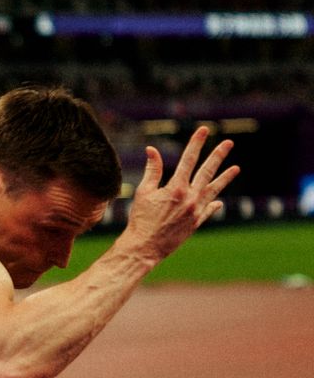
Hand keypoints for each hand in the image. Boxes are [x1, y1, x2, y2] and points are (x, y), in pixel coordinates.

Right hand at [123, 127, 239, 262]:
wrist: (145, 247)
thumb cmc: (140, 219)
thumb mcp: (143, 192)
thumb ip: (152, 170)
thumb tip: (152, 150)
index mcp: (176, 187)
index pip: (189, 159)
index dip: (196, 143)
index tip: (204, 130)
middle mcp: (190, 198)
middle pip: (207, 171)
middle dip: (218, 155)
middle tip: (229, 143)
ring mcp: (196, 211)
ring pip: (214, 190)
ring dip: (225, 178)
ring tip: (236, 168)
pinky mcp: (196, 223)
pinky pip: (209, 210)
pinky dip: (214, 204)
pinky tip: (219, 202)